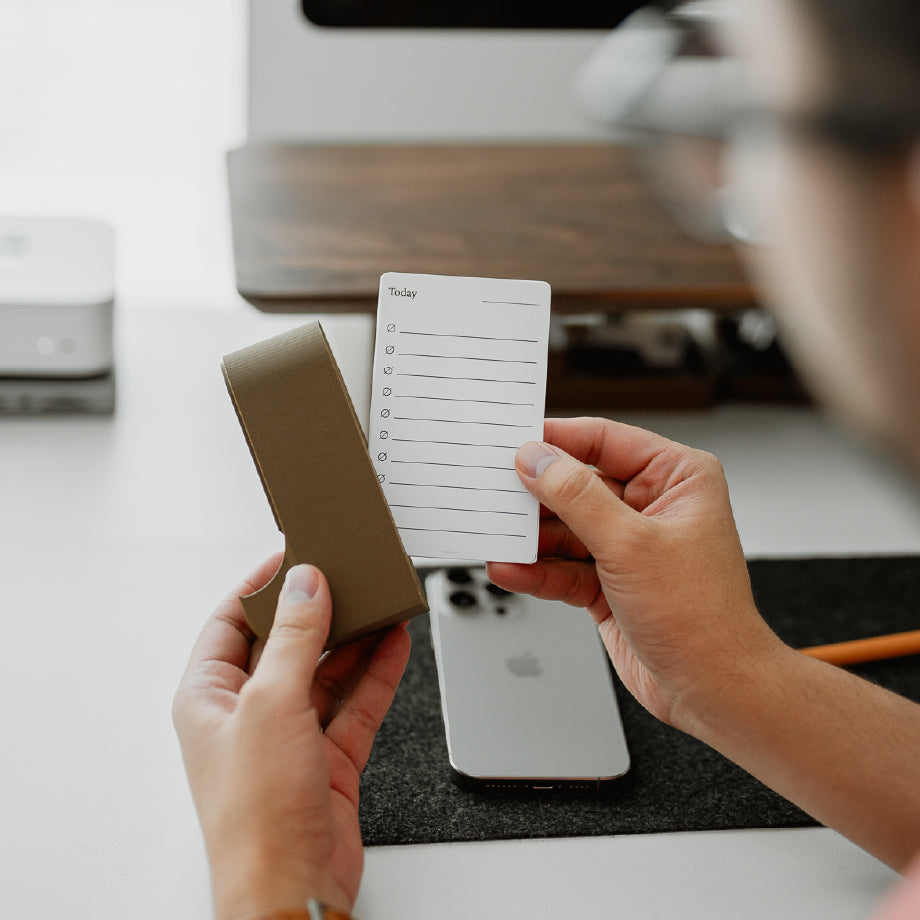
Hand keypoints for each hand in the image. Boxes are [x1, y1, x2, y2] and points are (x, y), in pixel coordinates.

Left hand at [173, 555, 410, 918]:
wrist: (293, 888)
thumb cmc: (256, 817)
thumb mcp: (272, 704)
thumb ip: (294, 637)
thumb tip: (305, 583)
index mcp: (209, 696)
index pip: (231, 621)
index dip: (261, 586)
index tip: (294, 555)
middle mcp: (247, 712)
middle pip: (284, 642)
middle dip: (317, 610)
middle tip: (348, 574)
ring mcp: (290, 735)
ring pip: (325, 671)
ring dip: (354, 639)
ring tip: (380, 601)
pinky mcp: (327, 756)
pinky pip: (354, 702)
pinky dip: (376, 673)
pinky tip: (394, 644)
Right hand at [487, 417, 783, 731]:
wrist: (711, 689)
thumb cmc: (702, 618)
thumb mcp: (630, 544)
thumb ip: (576, 497)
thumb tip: (537, 460)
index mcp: (677, 478)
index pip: (606, 441)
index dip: (558, 439)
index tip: (516, 442)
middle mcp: (653, 506)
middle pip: (578, 485)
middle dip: (537, 494)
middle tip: (495, 491)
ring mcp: (629, 545)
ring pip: (566, 527)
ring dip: (532, 538)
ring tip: (496, 537)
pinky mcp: (609, 581)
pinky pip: (564, 566)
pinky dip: (537, 569)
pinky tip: (510, 568)